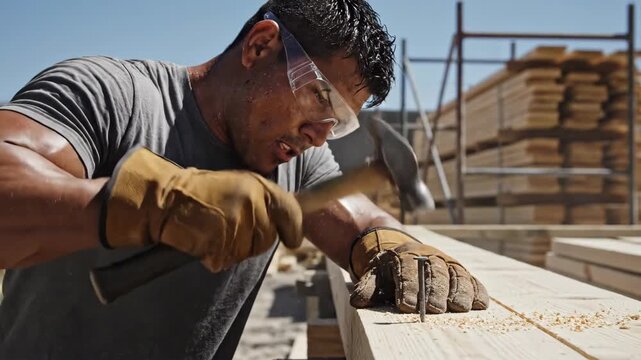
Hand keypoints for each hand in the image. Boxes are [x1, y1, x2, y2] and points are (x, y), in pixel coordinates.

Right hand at [101, 148, 301, 271]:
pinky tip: (203, 239)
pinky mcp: (221, 243)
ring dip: (233, 248)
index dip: (294, 229)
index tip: (294, 240)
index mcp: (258, 186)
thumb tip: (291, 221)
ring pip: (248, 252)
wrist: (165, 199)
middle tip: (230, 227)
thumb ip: (263, 199)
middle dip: (254, 239)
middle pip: (268, 238)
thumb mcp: (237, 184)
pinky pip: (226, 260)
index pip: (290, 211)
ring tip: (214, 229)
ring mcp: (236, 224)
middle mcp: (251, 203)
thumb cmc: (201, 192)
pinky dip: (214, 256)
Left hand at [349, 228, 488, 313]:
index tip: (407, 305)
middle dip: (435, 290)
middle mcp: (429, 256)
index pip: (407, 270)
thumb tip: (358, 300)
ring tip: (459, 308)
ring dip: (459, 291)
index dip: (408, 287)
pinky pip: (472, 280)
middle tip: (435, 309)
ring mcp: (447, 263)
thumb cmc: (389, 272)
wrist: (403, 254)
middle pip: (435, 271)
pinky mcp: (461, 273)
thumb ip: (367, 287)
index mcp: (405, 255)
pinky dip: (477, 291)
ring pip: (456, 274)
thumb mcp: (375, 276)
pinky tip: (479, 303)